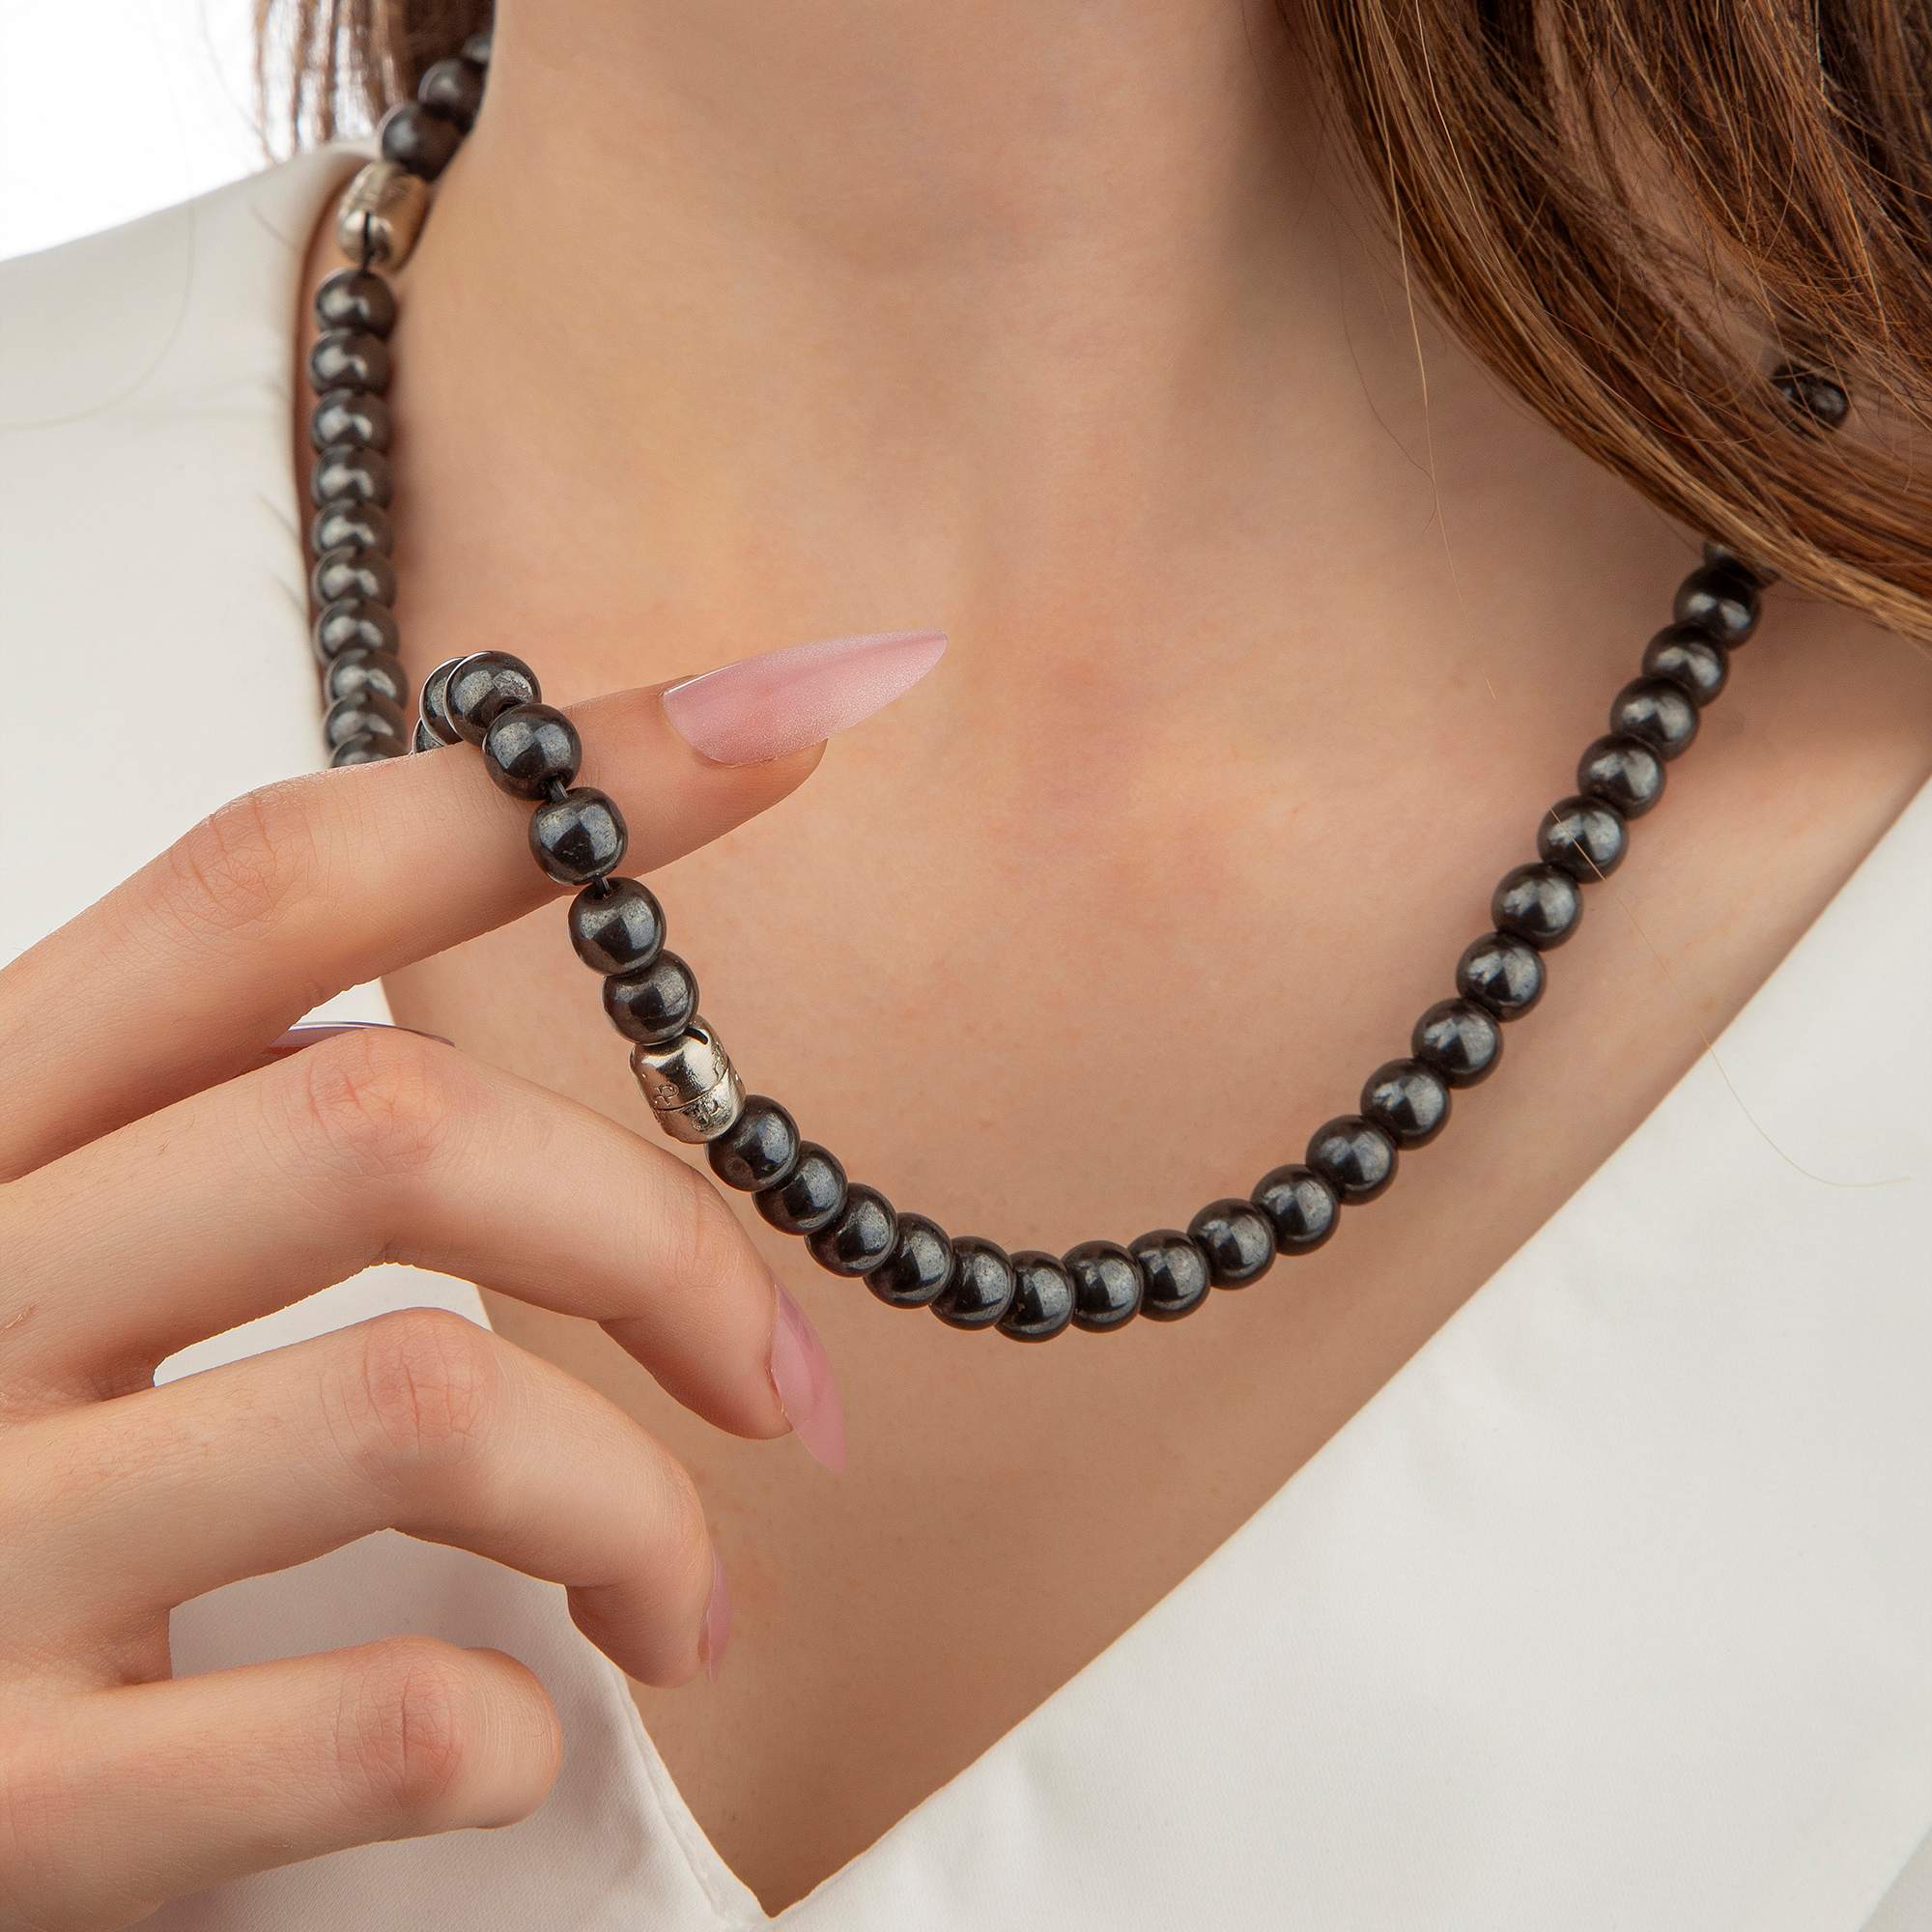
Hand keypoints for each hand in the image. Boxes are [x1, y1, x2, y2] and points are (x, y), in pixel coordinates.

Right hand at [0, 632, 935, 1928]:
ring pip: (423, 1404)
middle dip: (668, 1248)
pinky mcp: (0, 1799)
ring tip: (688, 1600)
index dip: (551, 788)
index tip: (796, 709)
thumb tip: (553, 968)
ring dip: (637, 1509)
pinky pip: (368, 1720)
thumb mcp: (45, 1233)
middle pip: (394, 1130)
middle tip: (783, 1382)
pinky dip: (516, 1730)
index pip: (273, 881)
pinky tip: (525, 1747)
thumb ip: (231, 1125)